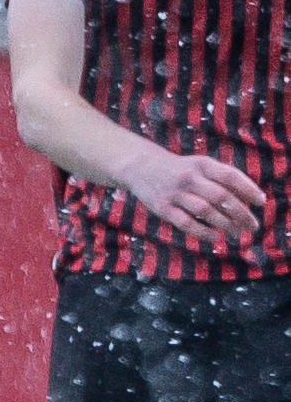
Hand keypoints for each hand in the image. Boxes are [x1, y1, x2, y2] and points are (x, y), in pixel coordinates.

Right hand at [120, 146, 268, 245]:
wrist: (140, 167)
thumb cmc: (180, 169)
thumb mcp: (200, 165)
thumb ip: (222, 178)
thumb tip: (251, 199)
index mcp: (202, 164)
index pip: (230, 176)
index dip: (248, 189)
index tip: (261, 202)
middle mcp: (189, 178)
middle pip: (221, 196)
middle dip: (241, 213)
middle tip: (253, 226)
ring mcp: (174, 193)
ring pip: (206, 211)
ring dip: (225, 224)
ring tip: (237, 234)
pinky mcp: (162, 208)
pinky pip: (186, 223)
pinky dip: (203, 233)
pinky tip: (214, 237)